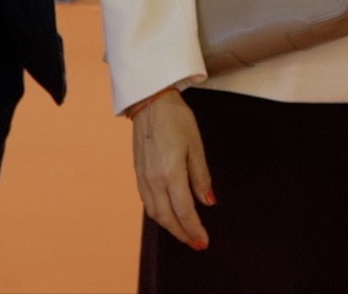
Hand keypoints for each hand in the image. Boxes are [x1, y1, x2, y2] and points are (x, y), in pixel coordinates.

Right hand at [130, 89, 212, 249]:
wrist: (150, 103)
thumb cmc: (177, 120)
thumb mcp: (196, 146)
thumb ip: (201, 177)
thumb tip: (209, 202)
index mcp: (170, 174)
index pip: (184, 211)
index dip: (194, 229)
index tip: (204, 241)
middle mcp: (154, 181)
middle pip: (168, 218)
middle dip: (183, 234)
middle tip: (197, 243)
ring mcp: (143, 178)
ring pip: (156, 214)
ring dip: (170, 227)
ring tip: (185, 234)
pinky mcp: (138, 174)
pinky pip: (148, 203)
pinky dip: (159, 215)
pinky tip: (169, 216)